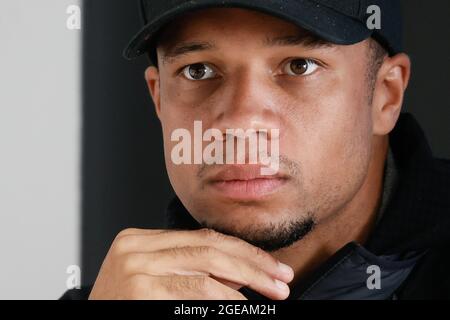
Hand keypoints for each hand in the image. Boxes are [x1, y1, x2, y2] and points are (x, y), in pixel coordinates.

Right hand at [89, 228, 293, 299]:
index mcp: (140, 239)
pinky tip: (242, 304)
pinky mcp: (139, 291)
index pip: (203, 238)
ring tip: (271, 293)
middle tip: (281, 279)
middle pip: (209, 249)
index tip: (271, 265)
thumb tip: (241, 271)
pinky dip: (223, 299)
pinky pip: (194, 293)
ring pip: (206, 269)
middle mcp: (135, 247)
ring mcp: (135, 268)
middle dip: (253, 265)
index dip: (243, 251)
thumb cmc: (125, 305)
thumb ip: (189, 267)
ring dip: (246, 282)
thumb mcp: (153, 277)